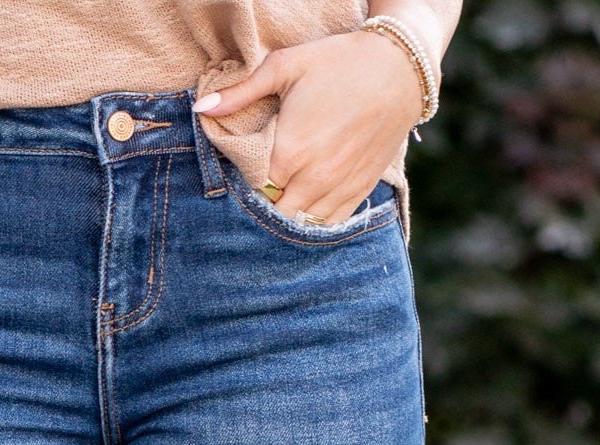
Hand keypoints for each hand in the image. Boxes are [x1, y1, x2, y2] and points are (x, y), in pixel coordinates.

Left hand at [197, 30, 423, 224]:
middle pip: (272, 214)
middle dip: (262, 206)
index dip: (243, 186)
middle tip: (258, 192)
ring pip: (299, 225)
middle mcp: (312, 180)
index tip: (241, 175)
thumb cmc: (339, 62)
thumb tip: (200, 108)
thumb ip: (241, 93)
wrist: (399, 69)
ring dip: (286, 217)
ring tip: (279, 200)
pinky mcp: (357, 194)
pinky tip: (304, 208)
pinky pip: (327, 226)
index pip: (251, 191)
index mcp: (289, 153)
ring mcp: (337, 191)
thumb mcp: (285, 67)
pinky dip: (312, 222)